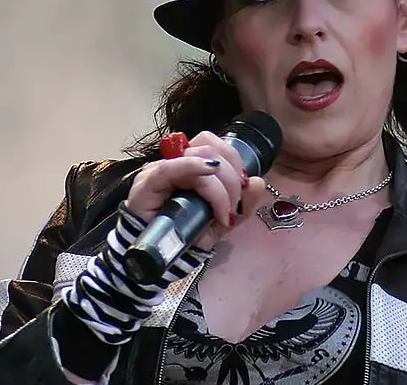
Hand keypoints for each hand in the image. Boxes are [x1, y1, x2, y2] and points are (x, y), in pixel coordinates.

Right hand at [125, 131, 248, 250]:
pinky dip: (194, 168)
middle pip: (210, 147)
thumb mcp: (221, 222)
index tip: (243, 190)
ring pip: (199, 156)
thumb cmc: (186, 238)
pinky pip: (171, 167)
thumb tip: (258, 182)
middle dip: (232, 178)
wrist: (159, 261)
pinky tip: (209, 176)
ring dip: (220, 186)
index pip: (215, 145)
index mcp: (192, 166)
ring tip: (222, 213)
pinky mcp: (147, 183)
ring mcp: (160, 170)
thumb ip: (242, 204)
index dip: (235, 162)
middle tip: (233, 207)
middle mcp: (176, 163)